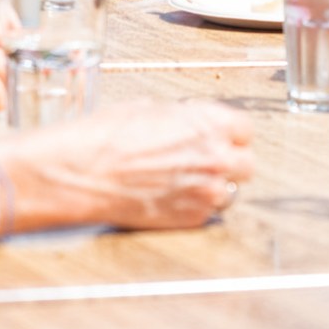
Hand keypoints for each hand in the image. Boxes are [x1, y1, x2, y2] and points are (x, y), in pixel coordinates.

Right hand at [2, 100, 254, 229]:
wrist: (83, 173)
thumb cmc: (108, 136)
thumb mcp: (152, 109)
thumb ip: (185, 120)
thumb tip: (191, 125)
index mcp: (210, 124)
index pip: (245, 130)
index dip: (229, 133)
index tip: (221, 137)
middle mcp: (216, 158)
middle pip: (246, 164)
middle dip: (229, 161)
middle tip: (207, 161)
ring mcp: (205, 192)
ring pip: (230, 192)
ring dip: (214, 186)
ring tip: (187, 181)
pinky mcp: (190, 219)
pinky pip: (207, 213)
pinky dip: (195, 206)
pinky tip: (171, 197)